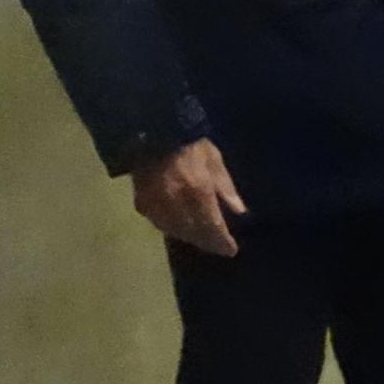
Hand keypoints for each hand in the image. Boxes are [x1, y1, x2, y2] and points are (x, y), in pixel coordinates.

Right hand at [131, 139, 246, 257]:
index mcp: (198, 192)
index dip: (222, 242)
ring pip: (176, 232)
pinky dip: (172, 229)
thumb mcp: (215, 162)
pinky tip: (180, 228)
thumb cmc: (190, 146)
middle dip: (208, 242)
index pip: (213, 226)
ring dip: (191, 238)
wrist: (153, 134)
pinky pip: (160, 224)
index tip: (231, 250)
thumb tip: (240, 212)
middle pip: (194, 233)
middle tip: (219, 247)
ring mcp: (157, 206)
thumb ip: (227, 189)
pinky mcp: (142, 204)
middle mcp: (177, 204)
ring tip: (202, 239)